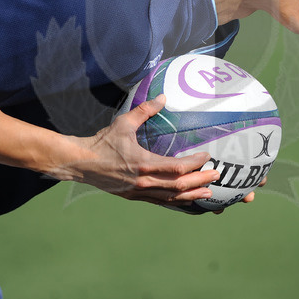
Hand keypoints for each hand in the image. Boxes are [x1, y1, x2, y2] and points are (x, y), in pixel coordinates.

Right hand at [67, 95, 220, 206]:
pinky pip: (161, 202)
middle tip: (216, 175)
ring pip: (172, 198)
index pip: (176, 167)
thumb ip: (145, 110)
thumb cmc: (103, 142)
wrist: (82, 163)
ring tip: (209, 194)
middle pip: (179, 185)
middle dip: (200, 181)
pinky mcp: (135, 197)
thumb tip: (163, 96)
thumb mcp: (123, 123)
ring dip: (192, 195)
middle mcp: (144, 181)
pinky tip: (188, 200)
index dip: (195, 163)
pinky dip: (177, 201)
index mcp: (143, 162)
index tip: (207, 156)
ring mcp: (140, 192)